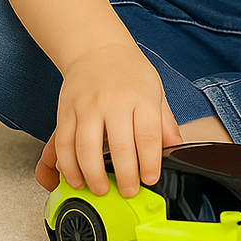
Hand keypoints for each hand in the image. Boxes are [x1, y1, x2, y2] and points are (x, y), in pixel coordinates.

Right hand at [39, 42, 181, 197]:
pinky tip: (76, 178)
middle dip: (125, 177)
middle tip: (128, 192)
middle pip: (119, 147)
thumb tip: (177, 147)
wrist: (97, 48)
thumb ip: (165, 122)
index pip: (149, 136)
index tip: (150, 179)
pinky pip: (64, 144)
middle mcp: (114, 101)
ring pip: (86, 149)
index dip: (150, 164)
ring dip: (93, 176)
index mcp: (141, 97)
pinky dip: (68, 166)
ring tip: (101, 190)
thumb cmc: (129, 72)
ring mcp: (87, 106)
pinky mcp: (66, 111)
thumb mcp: (155, 90)